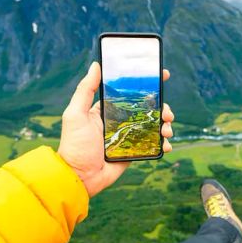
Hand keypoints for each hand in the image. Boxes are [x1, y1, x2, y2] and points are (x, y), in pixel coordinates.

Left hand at [58, 61, 174, 196]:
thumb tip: (96, 65)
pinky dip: (163, 143)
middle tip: (167, 111)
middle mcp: (120, 121)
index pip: (130, 92)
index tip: (162, 74)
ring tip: (167, 129)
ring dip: (165, 124)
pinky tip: (166, 144)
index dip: (147, 84)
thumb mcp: (75, 114)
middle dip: (162, 107)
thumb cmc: (74, 145)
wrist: (79, 177)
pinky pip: (153, 145)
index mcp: (108, 110)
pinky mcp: (134, 152)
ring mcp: (129, 137)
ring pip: (154, 125)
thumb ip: (85, 90)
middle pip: (147, 108)